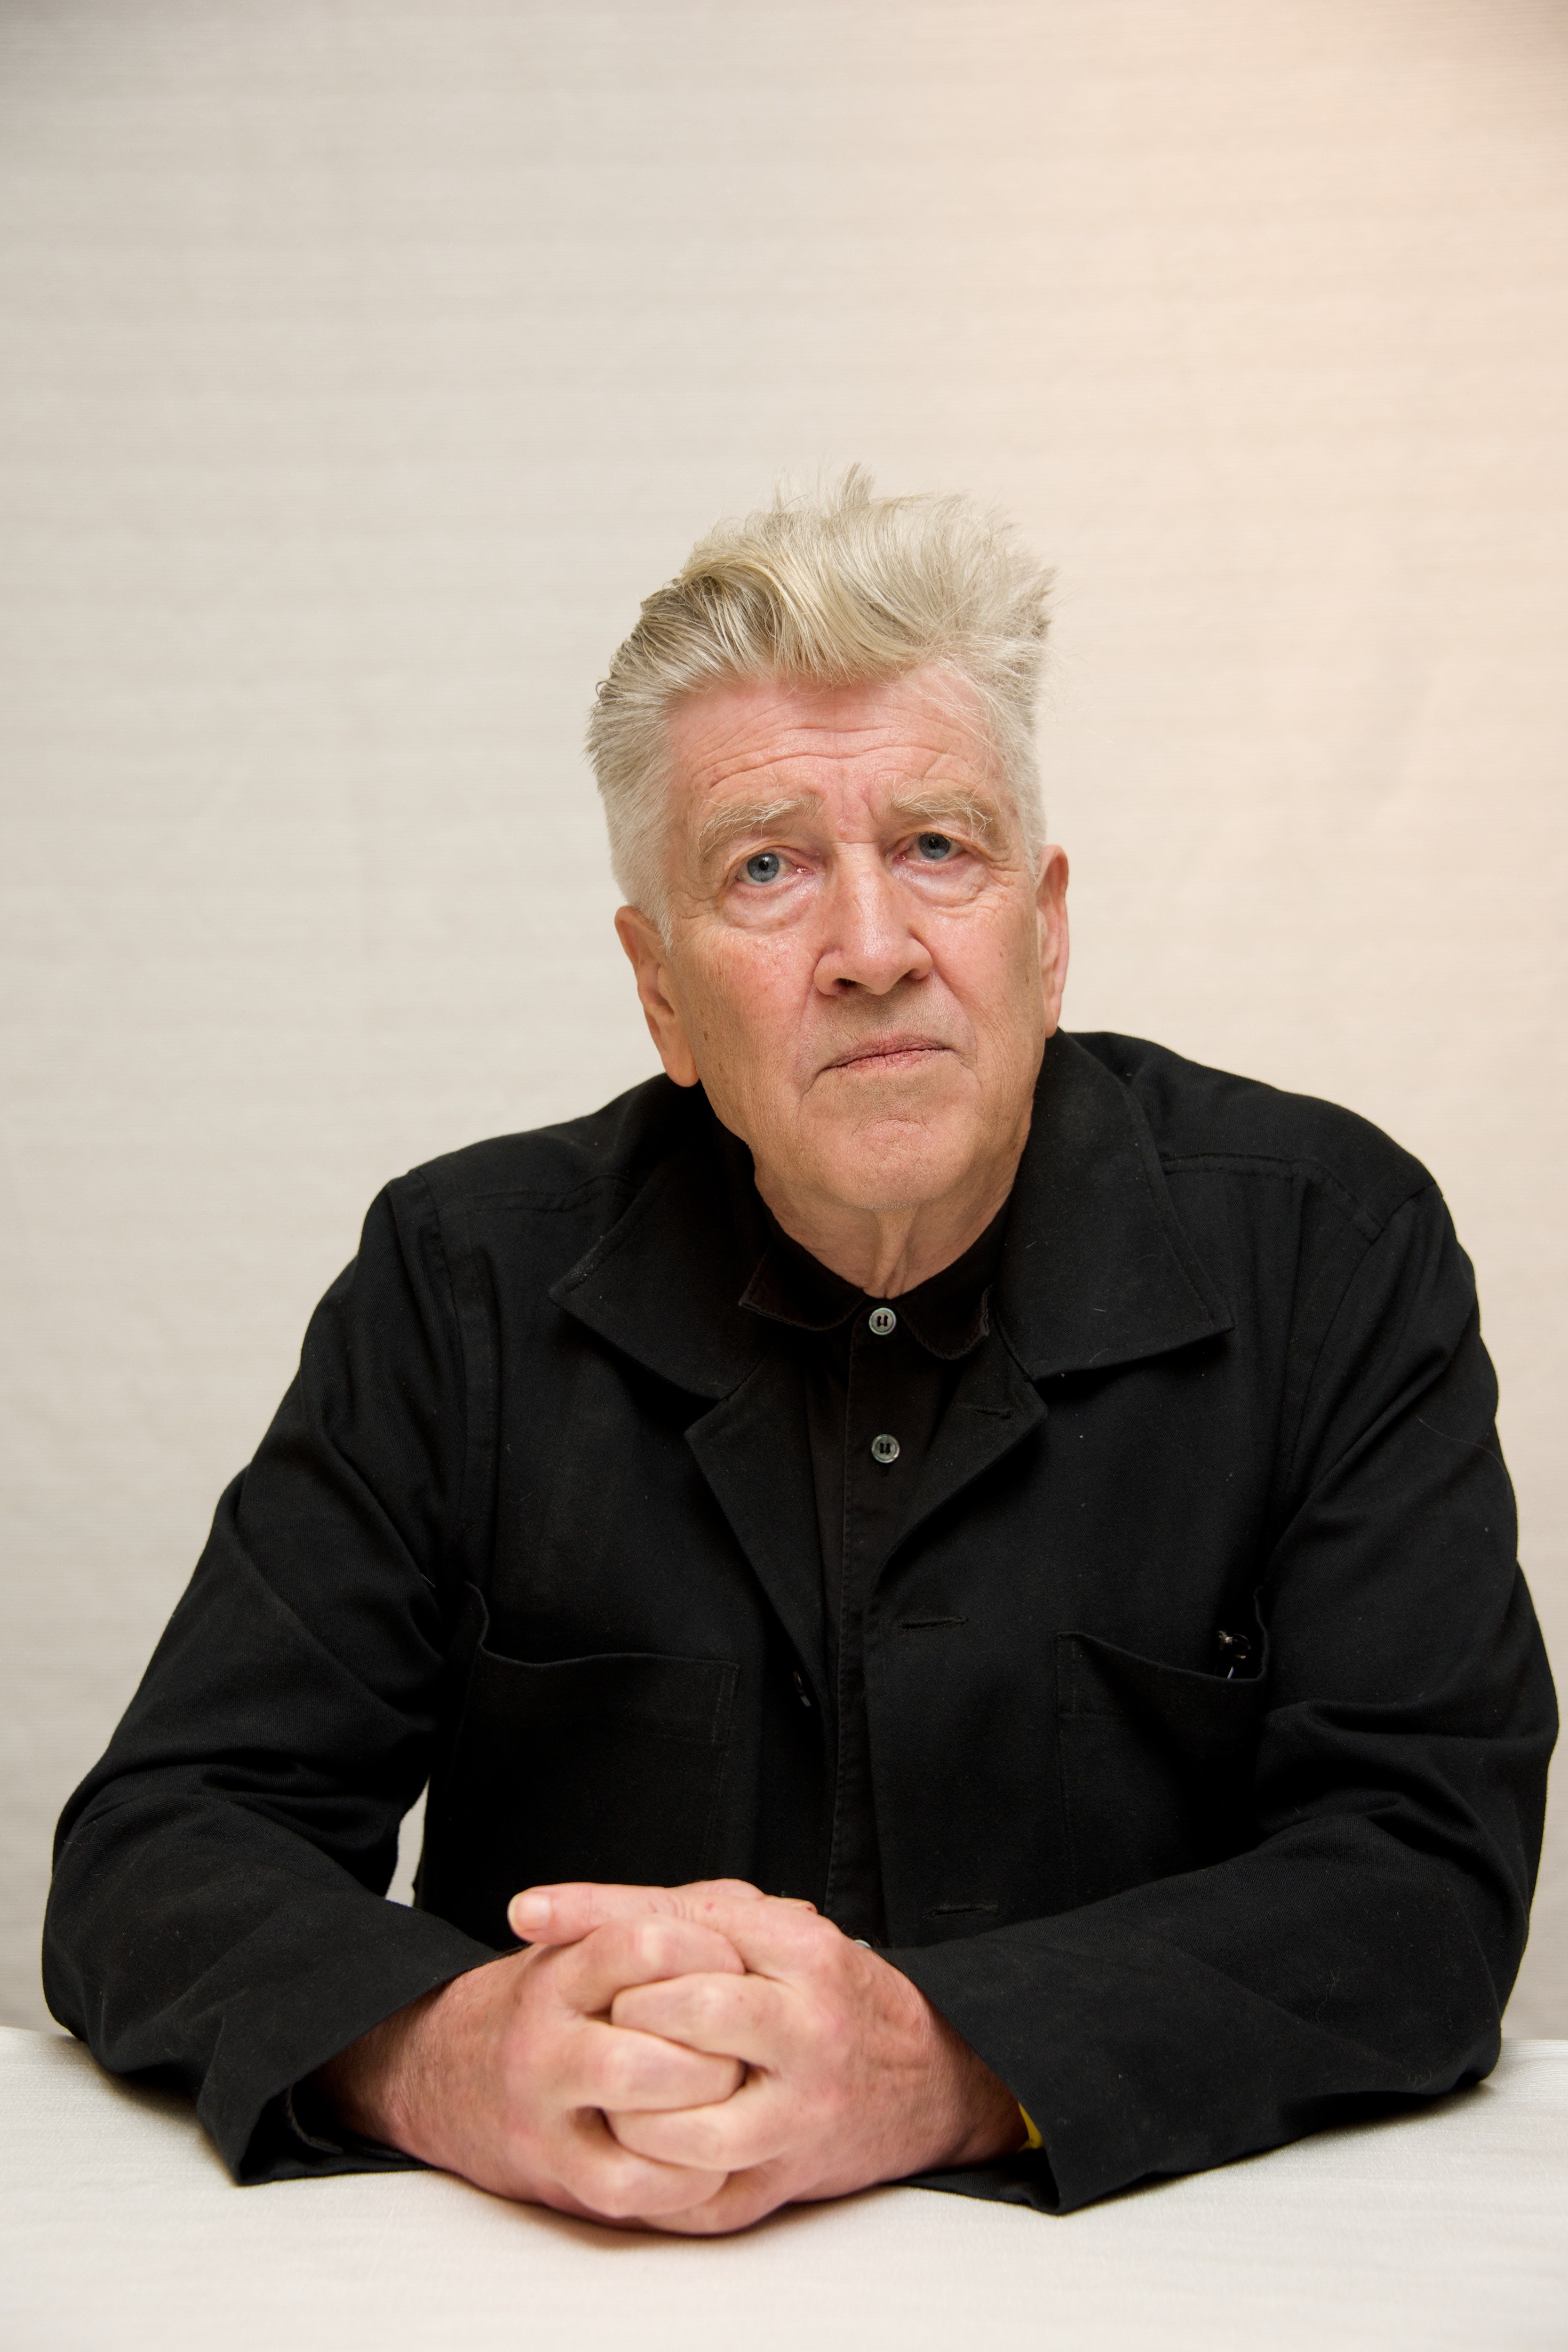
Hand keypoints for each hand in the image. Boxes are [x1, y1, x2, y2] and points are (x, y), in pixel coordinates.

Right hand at [314, 1907, 752, 2224]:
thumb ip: (685, 1918)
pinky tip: (711, 2156)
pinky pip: (637, 2183)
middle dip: (714, 2050)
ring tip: (732, 2096)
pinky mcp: (557, 2175)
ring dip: (706, 2107)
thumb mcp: (596, 1942)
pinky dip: (688, 2176)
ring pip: (642, 2111)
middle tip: (742, 2048)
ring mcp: (545, 2112)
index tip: (738, 1969)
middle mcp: (544, 2040)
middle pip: (648, 2038)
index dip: (710, 1955)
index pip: (645, 1943)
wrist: (447, 2075)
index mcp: (560, 1970)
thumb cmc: (555, 2005)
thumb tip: (791, 1915)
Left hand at [508, 1881, 1025, 2233]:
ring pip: (691, 2123)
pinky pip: (702, 2192)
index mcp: (802, 1950)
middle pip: (686, 2015)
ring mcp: (804, 2111)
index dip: (598, 1918)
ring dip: (632, 2109)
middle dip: (626, 2015)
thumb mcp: (765, 1930)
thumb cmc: (822, 1992)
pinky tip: (634, 2144)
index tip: (529, 1915)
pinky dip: (654, 2174)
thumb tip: (533, 1911)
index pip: (685, 1926)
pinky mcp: (790, 2179)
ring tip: (612, 2089)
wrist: (920, 2081)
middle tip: (603, 2014)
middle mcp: (810, 2028)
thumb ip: (662, 1913)